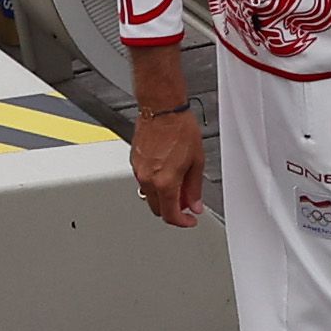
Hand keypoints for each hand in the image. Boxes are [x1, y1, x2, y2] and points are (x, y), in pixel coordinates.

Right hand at [131, 97, 205, 226]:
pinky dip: (155, 183)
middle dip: (173, 209)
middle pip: (158, 208)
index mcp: (165, 181)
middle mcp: (148, 179)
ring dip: (163, 196)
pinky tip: (166, 170)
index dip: (182, 222)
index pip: (170, 215)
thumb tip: (195, 204)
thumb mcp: (196, 160)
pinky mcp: (134, 162)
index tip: (189, 220)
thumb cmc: (180, 128)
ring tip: (177, 182)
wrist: (163, 109)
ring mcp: (138, 170)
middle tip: (186, 200)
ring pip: (149, 195)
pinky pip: (143, 181)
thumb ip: (194, 187)